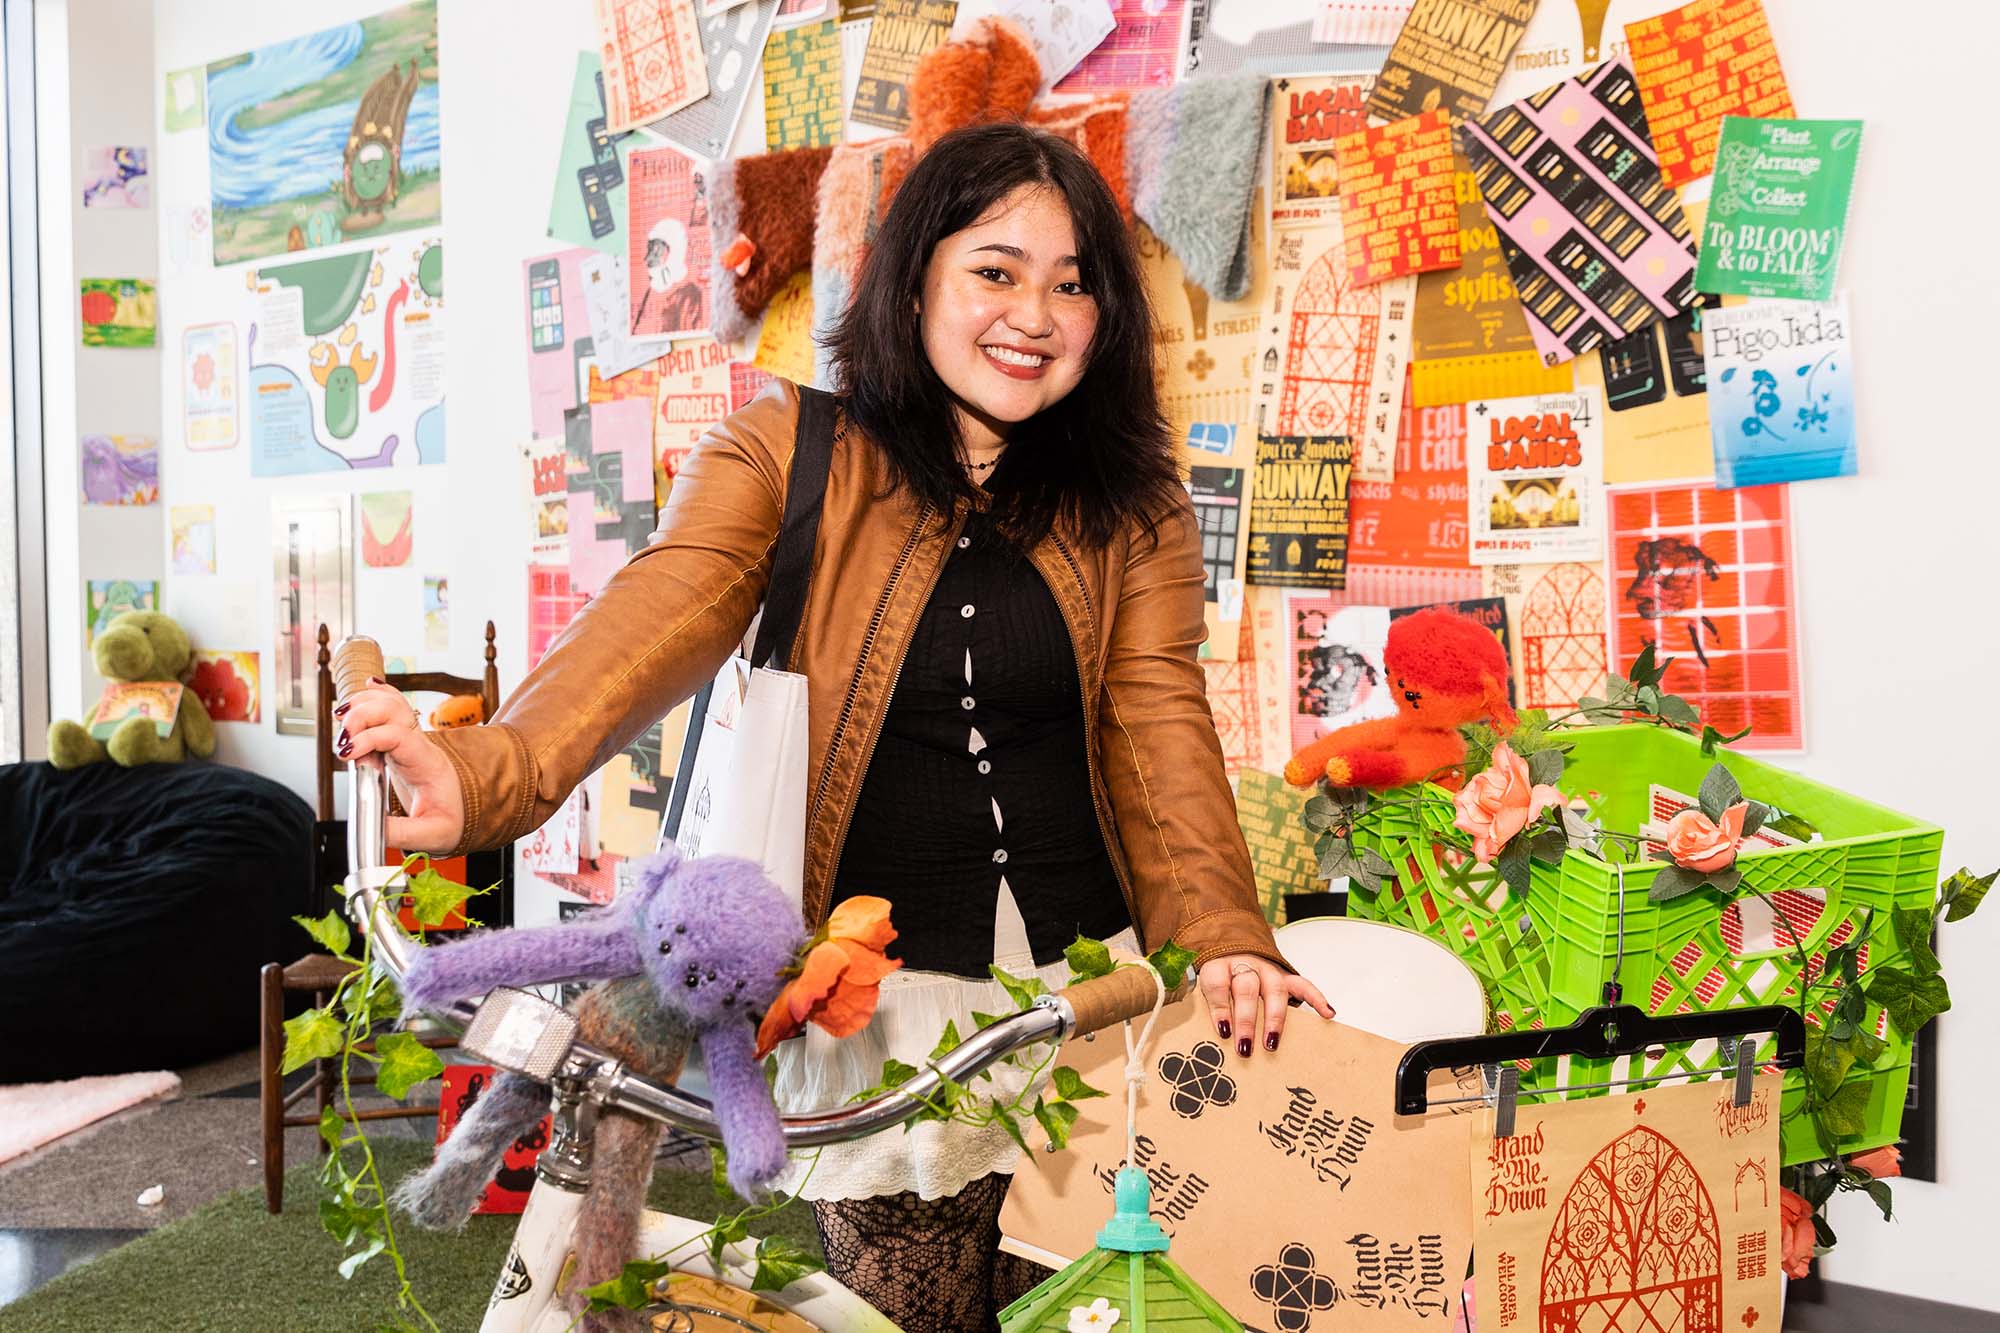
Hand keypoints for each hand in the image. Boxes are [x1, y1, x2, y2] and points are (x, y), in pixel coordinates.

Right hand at [334, 678, 465, 853]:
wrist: (463, 811)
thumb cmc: (452, 819)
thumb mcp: (434, 835)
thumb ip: (404, 833)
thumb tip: (376, 829)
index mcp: (427, 763)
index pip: (399, 736)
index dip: (370, 738)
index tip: (348, 754)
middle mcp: (419, 745)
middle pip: (393, 710)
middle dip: (363, 715)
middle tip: (342, 740)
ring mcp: (410, 739)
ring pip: (391, 703)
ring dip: (365, 703)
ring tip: (342, 717)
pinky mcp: (399, 742)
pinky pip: (393, 706)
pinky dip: (377, 694)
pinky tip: (366, 687)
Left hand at [1197, 954, 1333, 1057]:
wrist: (1230, 944)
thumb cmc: (1218, 974)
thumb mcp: (1202, 983)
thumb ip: (1204, 1003)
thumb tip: (1207, 1035)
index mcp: (1218, 965)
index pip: (1218, 984)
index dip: (1219, 1008)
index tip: (1223, 1031)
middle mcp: (1244, 965)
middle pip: (1246, 989)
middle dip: (1246, 1020)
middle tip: (1245, 1046)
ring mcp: (1267, 969)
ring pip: (1274, 990)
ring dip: (1274, 1018)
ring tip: (1272, 1043)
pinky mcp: (1284, 975)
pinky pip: (1302, 984)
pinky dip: (1316, 998)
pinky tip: (1327, 1014)